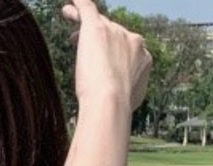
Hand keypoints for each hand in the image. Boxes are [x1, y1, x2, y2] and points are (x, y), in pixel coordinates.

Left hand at [61, 0, 152, 114]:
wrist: (110, 102)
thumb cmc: (117, 108)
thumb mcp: (129, 99)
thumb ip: (128, 91)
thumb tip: (126, 102)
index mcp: (143, 57)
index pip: (125, 48)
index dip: (111, 53)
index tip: (99, 62)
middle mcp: (132, 41)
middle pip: (113, 33)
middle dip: (99, 37)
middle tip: (79, 42)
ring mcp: (115, 32)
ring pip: (98, 21)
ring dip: (84, 19)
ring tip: (70, 15)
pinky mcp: (96, 28)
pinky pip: (86, 9)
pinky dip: (79, 5)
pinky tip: (69, 7)